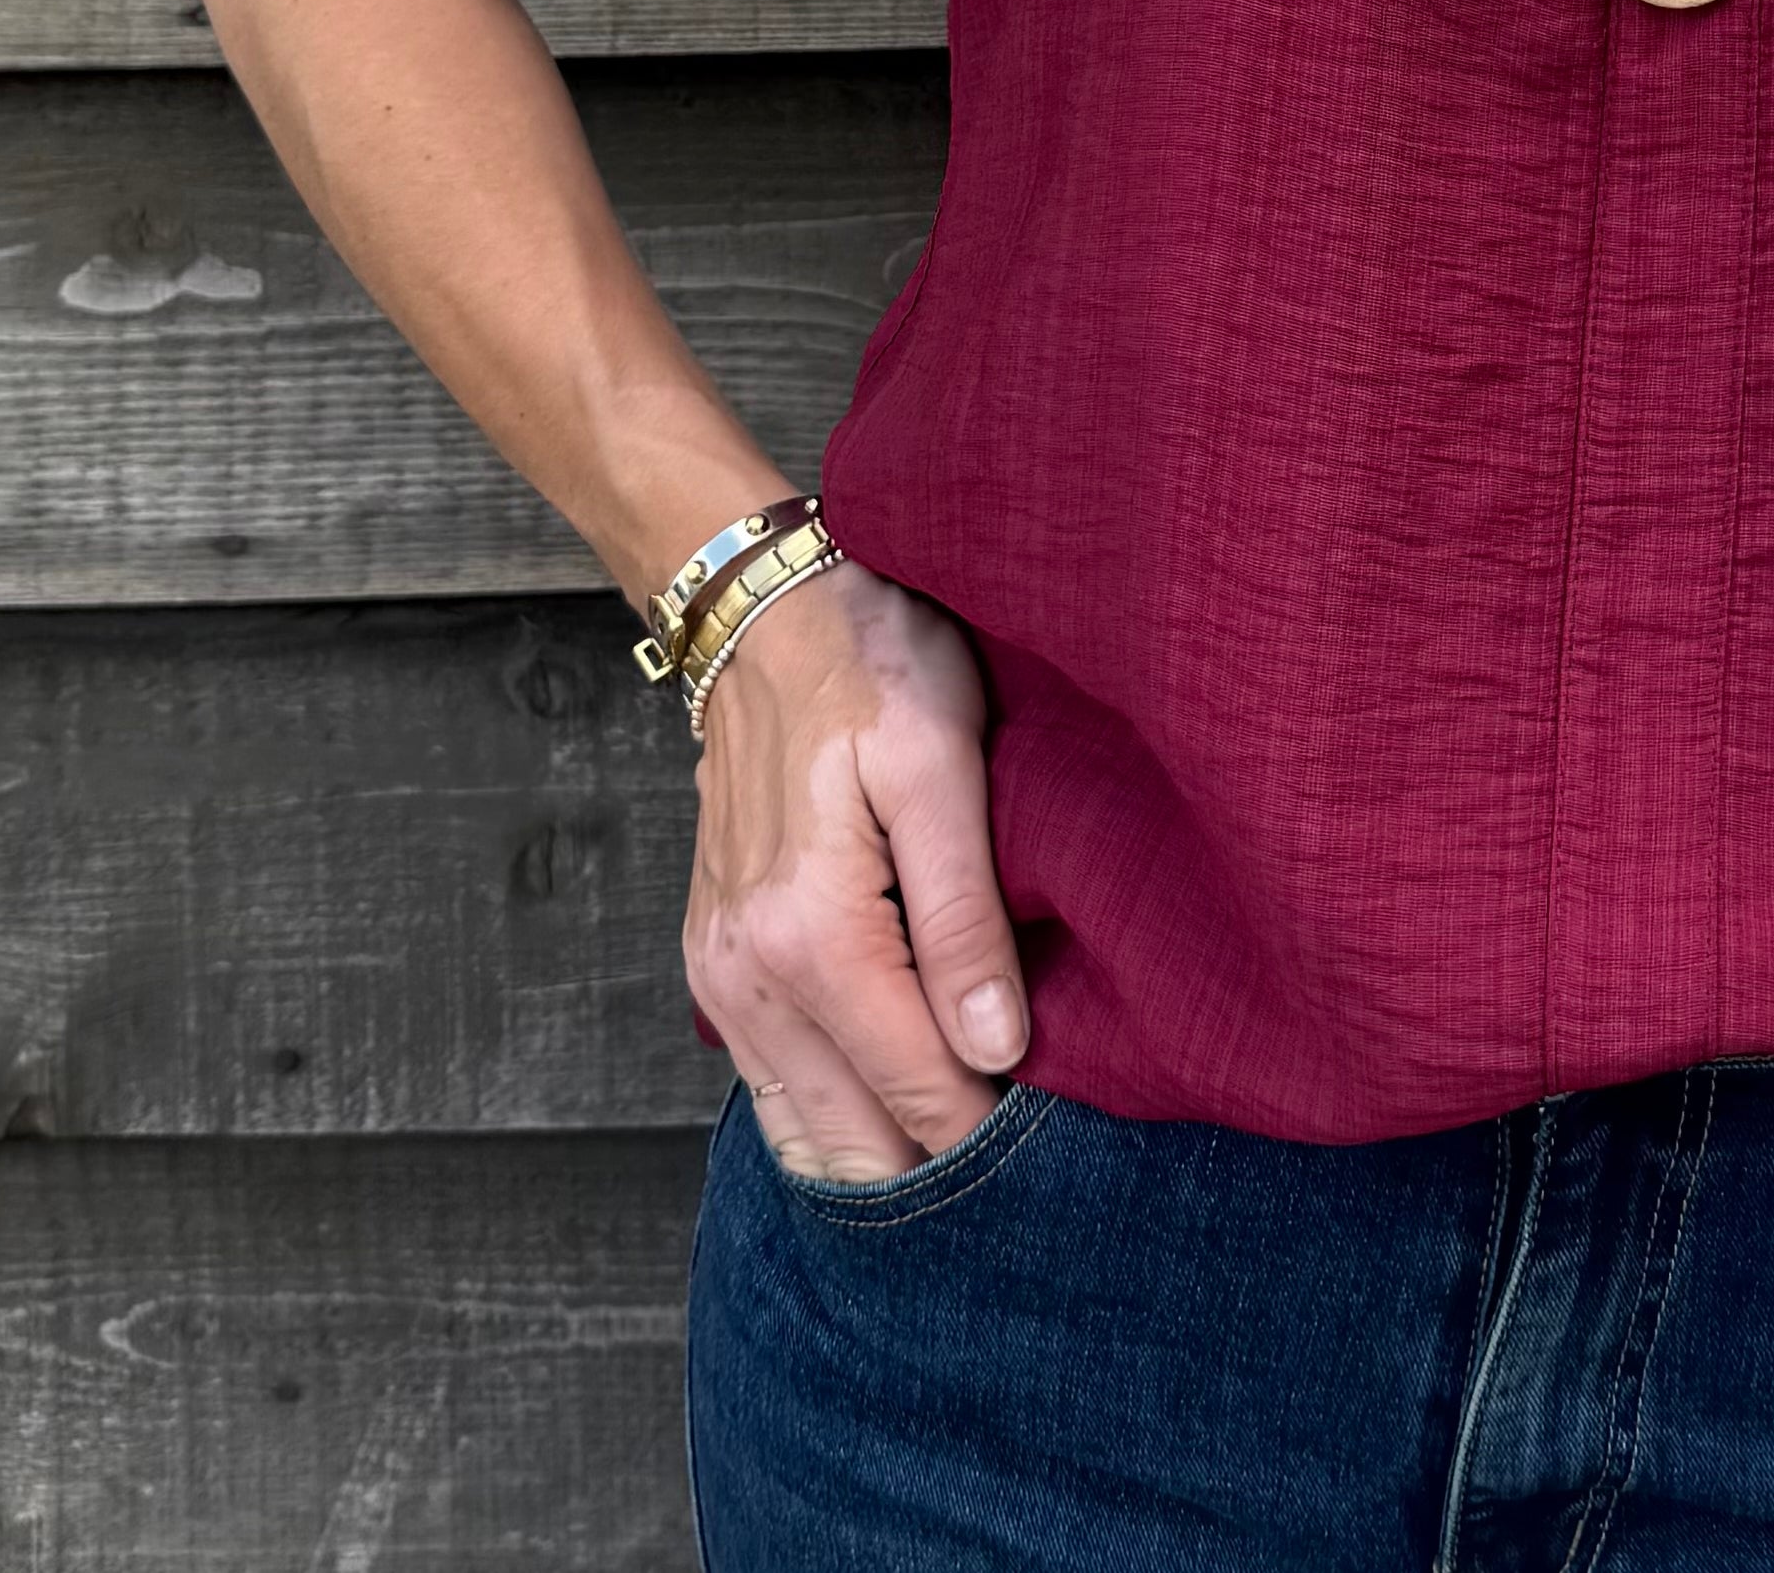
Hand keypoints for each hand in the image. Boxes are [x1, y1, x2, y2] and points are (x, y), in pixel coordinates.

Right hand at [681, 556, 1031, 1182]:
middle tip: (1028, 1158)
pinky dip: (833, 1112)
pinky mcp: (713, 963)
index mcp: (812, 937)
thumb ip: (964, 916)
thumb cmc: (870, 665)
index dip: (993, 1132)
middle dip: (938, 1162)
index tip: (1060, 1140)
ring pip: (804, 1132)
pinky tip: (898, 1095)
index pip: (920, 1091)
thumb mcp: (941, 766)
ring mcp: (719, 977)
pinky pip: (770, 1084)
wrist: (762, 612)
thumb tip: (996, 1050)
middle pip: (854, 1143)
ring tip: (972, 1135)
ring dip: (883, 1152)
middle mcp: (748, 978)